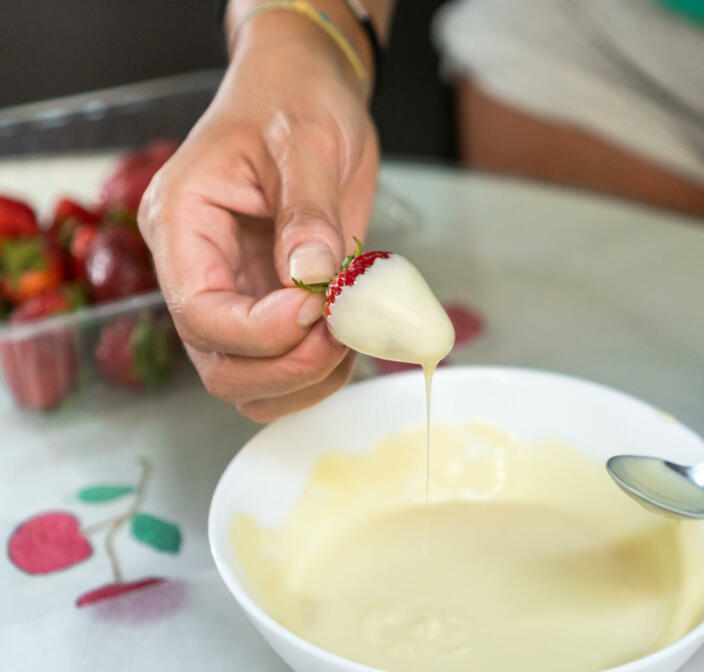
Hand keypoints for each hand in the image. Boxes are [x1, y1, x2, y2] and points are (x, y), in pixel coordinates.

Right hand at [139, 12, 378, 420]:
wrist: (310, 91)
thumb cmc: (294, 98)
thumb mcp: (306, 140)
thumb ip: (307, 211)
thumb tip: (310, 276)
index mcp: (182, 223)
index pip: (200, 312)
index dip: (261, 331)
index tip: (317, 306)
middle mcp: (200, 269)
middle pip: (220, 365)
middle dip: (287, 366)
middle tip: (342, 331)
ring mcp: (237, 292)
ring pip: (250, 382)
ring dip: (307, 379)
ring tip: (352, 332)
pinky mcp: (274, 304)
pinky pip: (285, 368)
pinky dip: (323, 371)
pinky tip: (355, 336)